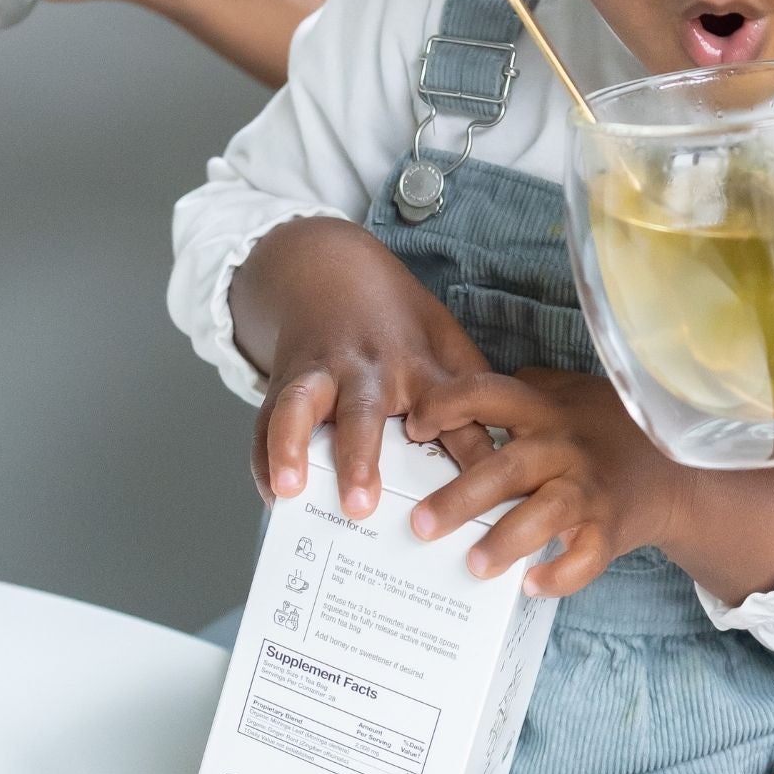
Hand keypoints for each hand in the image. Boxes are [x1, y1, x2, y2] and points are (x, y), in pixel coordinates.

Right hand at [231, 217, 494, 514]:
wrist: (329, 270)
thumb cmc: (398, 321)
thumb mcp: (447, 344)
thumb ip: (474, 397)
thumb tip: (509, 456)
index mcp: (417, 365)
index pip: (450, 412)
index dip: (470, 450)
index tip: (484, 488)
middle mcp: (366, 370)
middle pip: (363, 411)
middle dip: (360, 457)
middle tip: (362, 503)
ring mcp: (320, 375)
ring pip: (299, 407)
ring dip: (292, 448)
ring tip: (290, 491)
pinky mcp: (284, 382)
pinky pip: (265, 422)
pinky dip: (263, 458)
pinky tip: (272, 494)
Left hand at [402, 369, 690, 597]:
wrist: (678, 472)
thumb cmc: (611, 430)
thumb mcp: (573, 394)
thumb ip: (527, 389)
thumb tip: (467, 390)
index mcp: (547, 410)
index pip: (491, 394)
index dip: (448, 404)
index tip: (415, 427)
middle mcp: (566, 446)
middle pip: (509, 466)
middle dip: (461, 496)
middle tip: (420, 524)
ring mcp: (591, 489)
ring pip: (545, 513)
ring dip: (507, 539)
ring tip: (473, 564)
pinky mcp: (611, 528)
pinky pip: (586, 556)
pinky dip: (561, 573)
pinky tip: (533, 584)